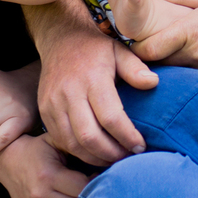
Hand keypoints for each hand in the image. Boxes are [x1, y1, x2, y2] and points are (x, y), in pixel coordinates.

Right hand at [0, 133, 89, 197]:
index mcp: (48, 176)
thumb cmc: (36, 150)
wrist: (8, 161)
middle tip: (93, 188)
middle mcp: (40, 197)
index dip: (95, 182)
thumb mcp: (55, 141)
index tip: (96, 175)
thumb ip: (76, 147)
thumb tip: (102, 156)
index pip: (82, 188)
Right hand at [29, 0, 157, 165]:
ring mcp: (53, 104)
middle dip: (111, 153)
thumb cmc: (95, 48)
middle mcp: (69, 93)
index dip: (127, 136)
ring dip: (95, 158)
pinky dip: (79, 152)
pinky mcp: (44, 111)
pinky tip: (95, 154)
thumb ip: (135, 68)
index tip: (141, 146)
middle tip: (128, 158)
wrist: (60, 38)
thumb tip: (153, 83)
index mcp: (92, 78)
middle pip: (90, 136)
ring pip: (73, 143)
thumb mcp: (119, 50)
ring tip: (114, 159)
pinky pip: (61, 140)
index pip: (110, 117)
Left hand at [129, 0, 197, 81]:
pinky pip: (197, 83)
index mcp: (191, 31)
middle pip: (158, 66)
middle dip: (151, 61)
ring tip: (172, 59)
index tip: (137, 44)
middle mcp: (197, 55)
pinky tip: (196, 66)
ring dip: (171, 69)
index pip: (148, 50)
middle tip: (150, 53)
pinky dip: (192, 76)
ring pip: (177, 76)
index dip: (138, 49)